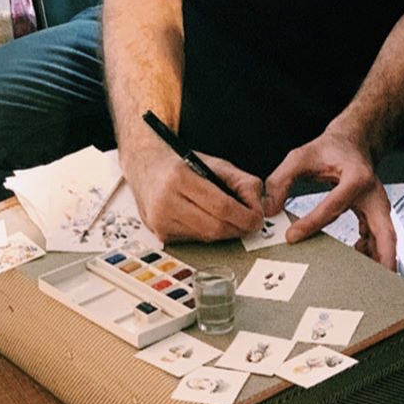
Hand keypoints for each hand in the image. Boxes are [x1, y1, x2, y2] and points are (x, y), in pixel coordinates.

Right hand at [123, 140, 263, 242]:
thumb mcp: (214, 163)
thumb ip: (242, 181)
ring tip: (230, 219)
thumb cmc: (180, 164)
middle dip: (238, 228)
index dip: (244, 216)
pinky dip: (207, 233)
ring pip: (205, 237)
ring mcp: (160, 220)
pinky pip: (194, 240)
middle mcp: (165, 200)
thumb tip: (258, 206)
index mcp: (179, 177)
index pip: (221, 206)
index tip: (257, 219)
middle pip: (214, 227)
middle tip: (249, 223)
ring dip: (224, 232)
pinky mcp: (160, 233)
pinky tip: (208, 220)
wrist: (145, 167)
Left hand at [263, 129, 396, 269]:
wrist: (352, 144)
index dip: (312, 223)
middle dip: (383, 257)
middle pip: (385, 231)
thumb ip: (281, 180)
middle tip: (376, 280)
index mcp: (357, 177)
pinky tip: (355, 263)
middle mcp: (373, 194)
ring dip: (378, 261)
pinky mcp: (374, 216)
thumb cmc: (330, 150)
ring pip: (385, 239)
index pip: (334, 206)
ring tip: (363, 281)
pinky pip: (377, 239)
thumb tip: (269, 208)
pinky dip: (370, 253)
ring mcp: (378, 207)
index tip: (292, 236)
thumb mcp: (300, 157)